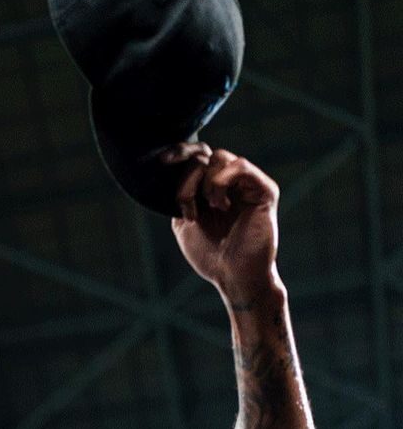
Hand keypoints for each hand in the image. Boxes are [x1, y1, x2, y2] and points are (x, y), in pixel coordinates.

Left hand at [165, 143, 280, 305]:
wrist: (233, 276)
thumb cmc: (210, 255)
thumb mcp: (184, 223)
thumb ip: (181, 196)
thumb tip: (174, 171)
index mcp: (211, 188)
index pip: (197, 155)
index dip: (181, 152)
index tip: (163, 161)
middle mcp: (231, 182)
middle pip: (206, 155)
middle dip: (188, 175)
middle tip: (185, 202)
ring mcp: (248, 184)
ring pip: (221, 158)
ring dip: (205, 182)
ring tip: (207, 208)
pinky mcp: (264, 190)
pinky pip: (241, 166)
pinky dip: (222, 181)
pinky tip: (219, 204)